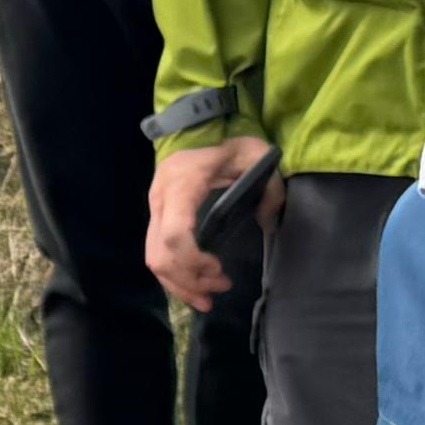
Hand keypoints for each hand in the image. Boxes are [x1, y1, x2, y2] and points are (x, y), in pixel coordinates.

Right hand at [147, 131, 270, 309]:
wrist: (197, 125)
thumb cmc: (226, 141)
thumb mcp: (256, 156)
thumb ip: (270, 188)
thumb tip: (269, 223)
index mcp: (182, 186)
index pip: (175, 235)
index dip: (194, 261)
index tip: (219, 269)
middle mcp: (160, 201)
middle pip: (160, 256)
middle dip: (189, 281)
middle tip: (221, 288)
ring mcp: (154, 210)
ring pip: (154, 260)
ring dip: (180, 285)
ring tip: (208, 298)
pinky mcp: (157, 218)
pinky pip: (157, 255)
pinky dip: (174, 276)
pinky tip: (195, 286)